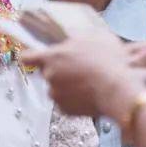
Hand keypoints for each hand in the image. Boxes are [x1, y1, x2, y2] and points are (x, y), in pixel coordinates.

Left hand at [25, 31, 145, 118]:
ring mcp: (56, 95)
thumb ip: (76, 36)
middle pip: (47, 72)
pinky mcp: (65, 110)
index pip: (27, 57)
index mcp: (52, 57)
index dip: (30, 56)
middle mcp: (49, 76)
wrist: (118, 89)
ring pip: (57, 88)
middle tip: (78, 68)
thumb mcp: (93, 36)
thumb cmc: (107, 59)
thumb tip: (71, 36)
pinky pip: (66, 102)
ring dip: (67, 85)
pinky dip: (74, 99)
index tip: (33, 57)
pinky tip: (89, 94)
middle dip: (59, 70)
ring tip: (88, 82)